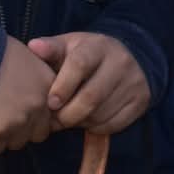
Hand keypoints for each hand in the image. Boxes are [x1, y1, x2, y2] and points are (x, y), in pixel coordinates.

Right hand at [0, 35, 55, 153]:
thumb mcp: (26, 58)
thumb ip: (36, 80)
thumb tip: (32, 92)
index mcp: (49, 87)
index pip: (52, 115)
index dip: (37, 115)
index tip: (22, 110)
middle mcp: (39, 106)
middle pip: (38, 134)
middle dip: (23, 129)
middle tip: (5, 117)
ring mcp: (19, 121)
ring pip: (16, 143)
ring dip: (4, 135)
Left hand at [27, 32, 151, 134]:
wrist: (131, 56)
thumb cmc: (89, 54)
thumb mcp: (70, 45)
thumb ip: (50, 48)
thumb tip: (33, 47)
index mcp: (98, 47)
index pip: (80, 65)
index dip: (63, 87)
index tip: (51, 103)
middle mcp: (120, 63)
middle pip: (92, 96)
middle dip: (68, 114)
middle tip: (54, 120)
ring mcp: (133, 82)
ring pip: (102, 113)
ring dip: (80, 122)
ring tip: (69, 119)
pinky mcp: (141, 100)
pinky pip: (115, 123)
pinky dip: (96, 127)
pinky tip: (88, 121)